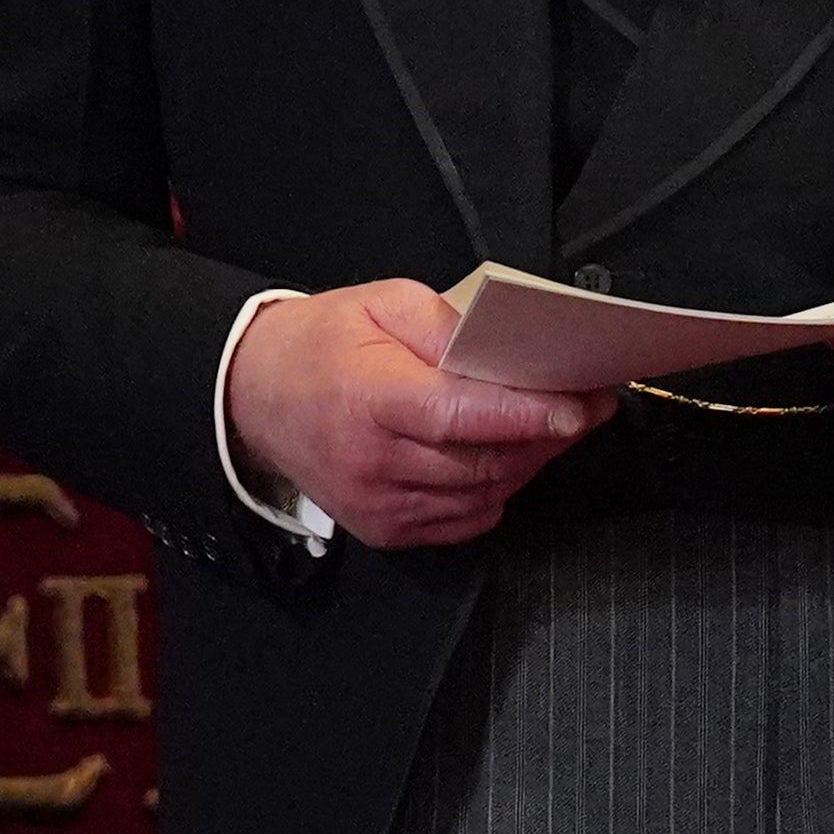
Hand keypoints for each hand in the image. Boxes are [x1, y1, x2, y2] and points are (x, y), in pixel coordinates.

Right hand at [224, 281, 611, 551]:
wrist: (251, 396)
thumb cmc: (318, 346)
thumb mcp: (381, 303)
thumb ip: (448, 325)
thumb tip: (510, 351)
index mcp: (367, 398)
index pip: (460, 416)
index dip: (528, 414)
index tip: (580, 406)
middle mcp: (371, 461)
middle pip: (484, 461)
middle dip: (547, 436)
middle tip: (582, 408)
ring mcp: (377, 504)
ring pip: (484, 493)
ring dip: (525, 463)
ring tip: (541, 428)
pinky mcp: (384, 529)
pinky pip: (466, 519)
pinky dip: (494, 490)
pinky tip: (494, 458)